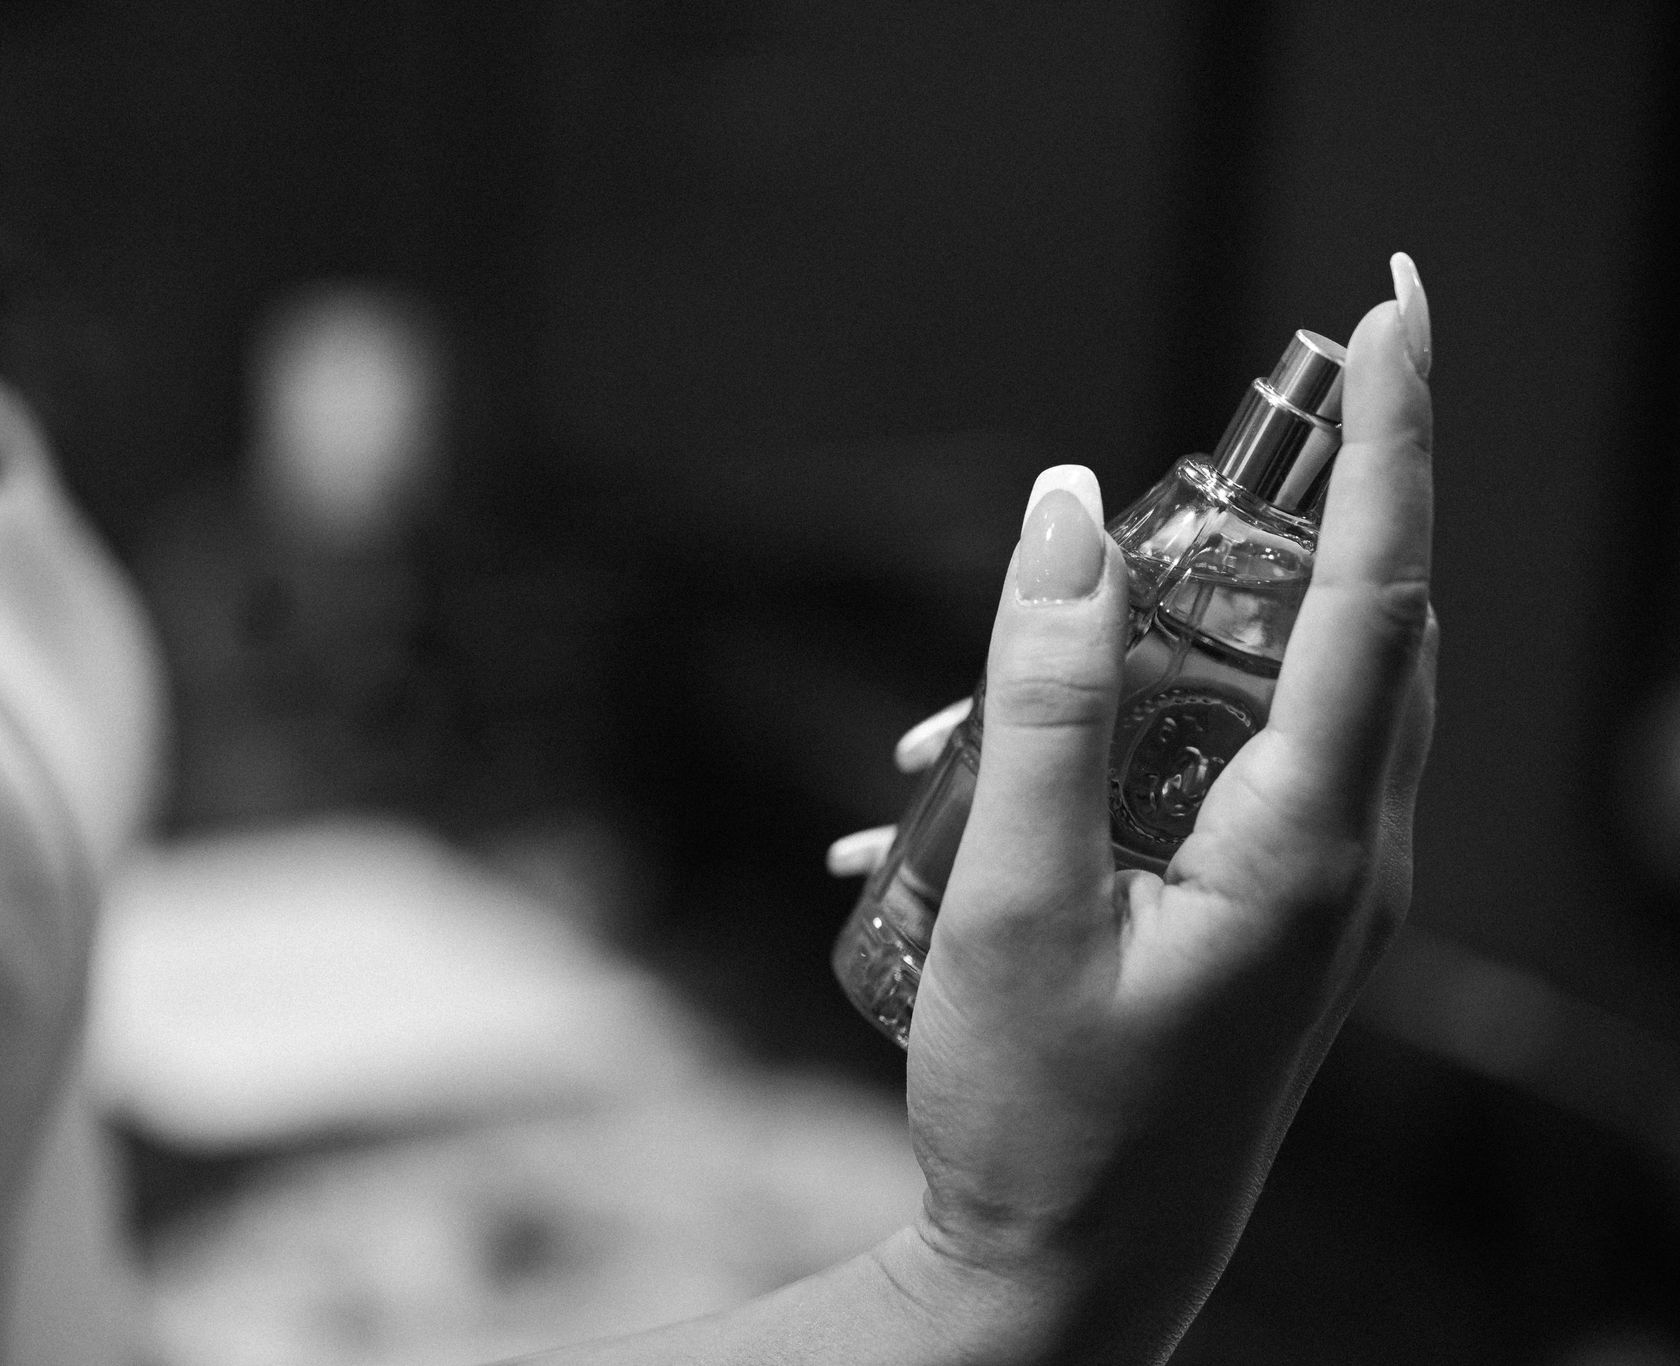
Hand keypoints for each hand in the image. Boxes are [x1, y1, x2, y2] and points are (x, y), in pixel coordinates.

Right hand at [838, 264, 1434, 1360]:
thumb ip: (1043, 698)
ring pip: (1244, 704)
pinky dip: (1098, 762)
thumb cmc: (1041, 1112)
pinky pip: (1203, 779)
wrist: (1065, 1274)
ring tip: (942, 769)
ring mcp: (1310, 889)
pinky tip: (954, 823)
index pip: (1377, 591)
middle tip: (1087, 556)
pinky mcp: (1263, 913)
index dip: (1391, 437)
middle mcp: (1343, 854)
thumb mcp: (1018, 900)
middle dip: (1217, 553)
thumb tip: (1061, 513)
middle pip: (1322, 627)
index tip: (1397, 307)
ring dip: (1107, 687)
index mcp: (1309, 844)